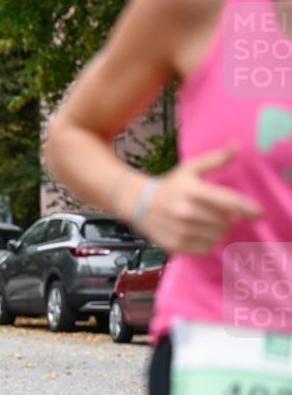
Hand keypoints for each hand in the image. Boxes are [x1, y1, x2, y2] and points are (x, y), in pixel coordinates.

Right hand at [135, 144, 259, 254]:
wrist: (137, 203)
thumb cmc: (169, 185)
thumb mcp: (190, 168)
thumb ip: (216, 159)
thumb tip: (237, 145)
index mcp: (193, 191)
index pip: (229, 201)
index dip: (248, 208)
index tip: (258, 213)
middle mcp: (186, 212)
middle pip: (225, 221)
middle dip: (227, 218)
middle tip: (216, 213)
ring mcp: (180, 230)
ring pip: (217, 236)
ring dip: (217, 231)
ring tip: (206, 223)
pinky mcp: (175, 245)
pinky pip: (205, 248)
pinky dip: (207, 243)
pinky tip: (198, 234)